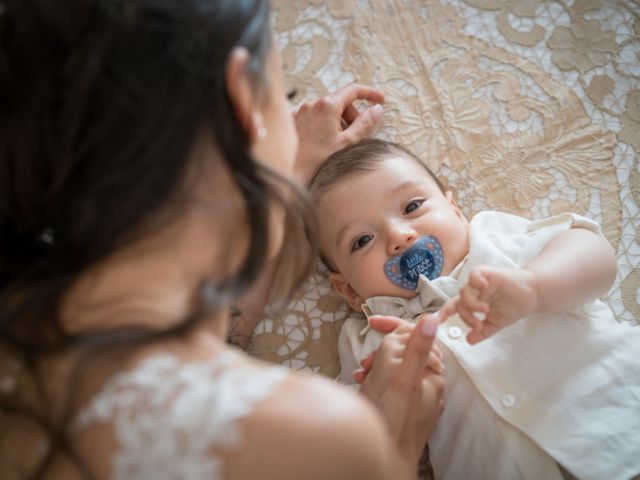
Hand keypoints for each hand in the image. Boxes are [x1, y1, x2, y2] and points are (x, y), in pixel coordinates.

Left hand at [293, 83, 383, 184]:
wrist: (292, 174)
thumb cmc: (318, 161)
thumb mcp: (348, 143)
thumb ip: (365, 124)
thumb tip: (377, 109)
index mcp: (327, 106)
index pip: (353, 90)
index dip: (370, 93)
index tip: (380, 100)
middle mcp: (312, 104)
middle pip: (340, 101)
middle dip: (351, 115)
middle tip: (354, 135)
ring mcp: (301, 111)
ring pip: (328, 110)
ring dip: (338, 121)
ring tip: (336, 142)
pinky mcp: (294, 120)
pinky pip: (315, 116)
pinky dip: (324, 124)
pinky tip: (324, 142)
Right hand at [359, 314, 444, 478]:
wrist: (385, 459)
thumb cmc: (391, 423)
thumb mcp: (401, 379)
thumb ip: (416, 348)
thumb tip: (432, 319)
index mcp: (432, 375)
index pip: (416, 336)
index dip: (393, 325)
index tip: (373, 322)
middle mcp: (429, 385)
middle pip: (404, 351)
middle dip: (381, 351)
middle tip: (366, 362)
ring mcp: (418, 398)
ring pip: (395, 367)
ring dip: (376, 366)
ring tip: (363, 376)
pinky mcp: (406, 408)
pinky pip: (393, 384)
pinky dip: (377, 381)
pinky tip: (366, 386)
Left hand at [438, 266, 538, 343]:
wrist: (532, 295)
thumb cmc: (512, 307)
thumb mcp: (496, 324)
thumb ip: (483, 331)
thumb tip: (469, 341)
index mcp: (472, 303)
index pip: (453, 308)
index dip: (443, 314)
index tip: (435, 322)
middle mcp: (473, 292)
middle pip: (458, 303)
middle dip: (466, 317)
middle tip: (479, 325)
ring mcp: (479, 282)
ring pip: (464, 291)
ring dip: (472, 304)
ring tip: (485, 310)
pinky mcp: (487, 273)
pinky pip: (474, 275)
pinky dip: (476, 281)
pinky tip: (485, 288)